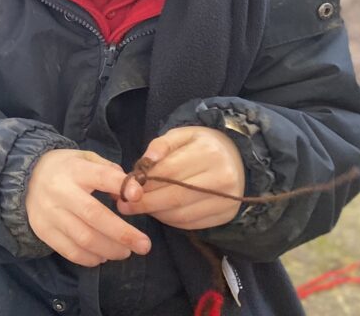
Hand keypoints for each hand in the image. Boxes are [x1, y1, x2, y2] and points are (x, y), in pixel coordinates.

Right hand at [26, 149, 151, 266]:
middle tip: (144, 245)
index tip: (139, 195)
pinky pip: (70, 251)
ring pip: (84, 238)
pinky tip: (102, 256)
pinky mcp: (43, 230)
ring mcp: (50, 213)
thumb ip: (109, 171)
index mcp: (74, 169)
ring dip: (110, 249)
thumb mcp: (85, 158)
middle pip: (94, 215)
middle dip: (122, 233)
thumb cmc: (65, 168)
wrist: (25, 176)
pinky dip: (90, 258)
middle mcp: (60, 191)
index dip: (121, 186)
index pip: (100, 176)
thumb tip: (130, 195)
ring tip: (125, 252)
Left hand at [117, 126, 244, 229]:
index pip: (169, 172)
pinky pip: (192, 224)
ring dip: (156, 214)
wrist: (236, 157)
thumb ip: (160, 145)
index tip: (124, 190)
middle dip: (146, 203)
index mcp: (208, 152)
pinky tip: (160, 213)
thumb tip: (145, 162)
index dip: (144, 183)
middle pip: (175, 196)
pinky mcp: (227, 215)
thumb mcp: (181, 135)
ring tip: (141, 208)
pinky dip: (171, 221)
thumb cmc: (200, 145)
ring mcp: (227, 199)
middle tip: (125, 206)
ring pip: (182, 214)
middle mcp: (222, 177)